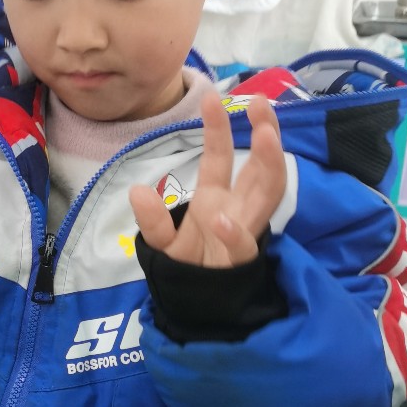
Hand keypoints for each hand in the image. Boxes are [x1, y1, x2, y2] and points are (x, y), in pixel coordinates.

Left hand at [128, 91, 285, 267]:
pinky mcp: (238, 265)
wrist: (194, 309)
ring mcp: (242, 236)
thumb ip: (153, 220)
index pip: (222, 158)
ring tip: (265, 136)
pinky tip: (222, 219)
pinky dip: (233, 235)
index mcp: (217, 200)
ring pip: (267, 196)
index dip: (218, 128)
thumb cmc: (186, 269)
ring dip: (269, 165)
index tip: (212, 97)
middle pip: (260, 169)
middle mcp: (237, 212)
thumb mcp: (162, 244)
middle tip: (262, 105)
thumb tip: (137, 191)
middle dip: (265, 136)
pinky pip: (242, 247)